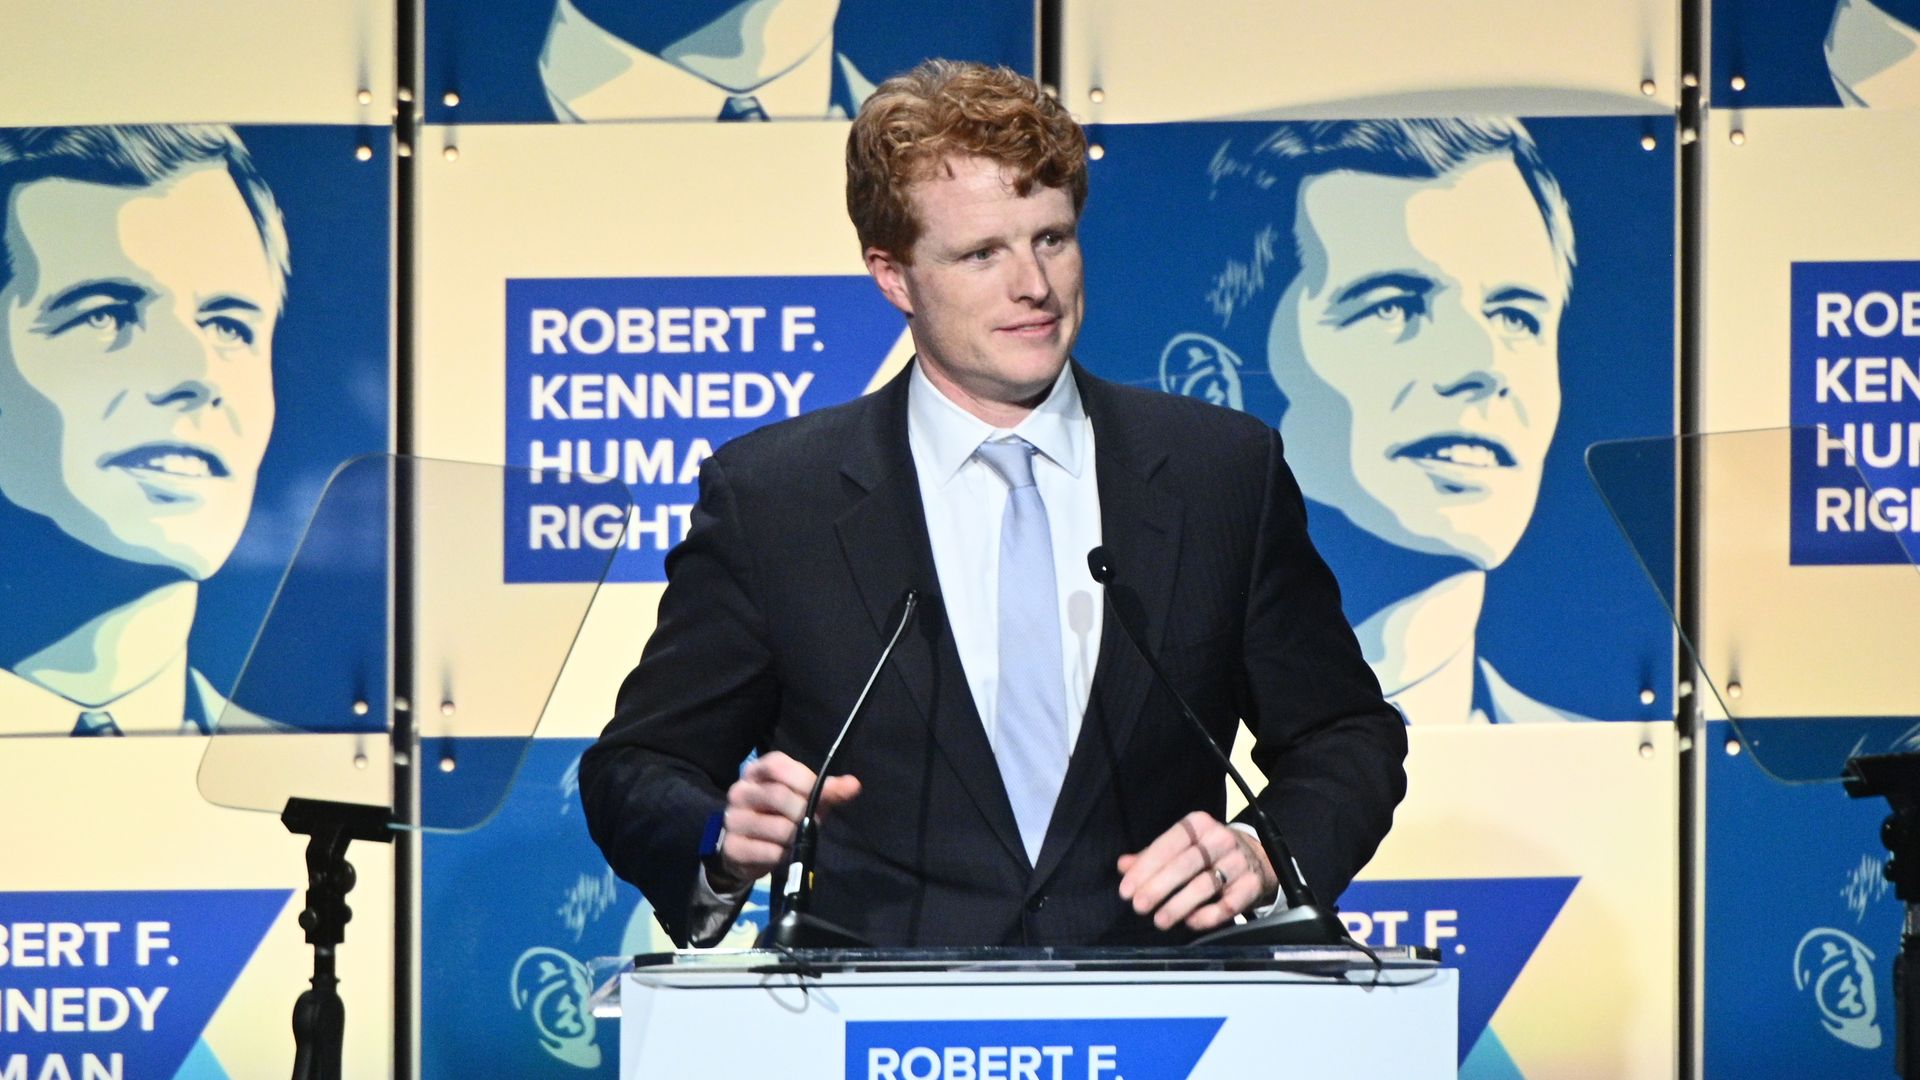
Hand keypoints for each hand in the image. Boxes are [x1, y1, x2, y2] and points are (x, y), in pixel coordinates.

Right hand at [715, 751, 860, 885]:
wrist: (746, 851)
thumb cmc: (779, 816)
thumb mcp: (803, 799)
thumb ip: (827, 791)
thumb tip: (854, 784)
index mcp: (756, 772)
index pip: (778, 766)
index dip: (805, 780)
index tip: (823, 796)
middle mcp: (739, 791)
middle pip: (778, 796)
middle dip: (804, 813)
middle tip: (814, 823)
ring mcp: (733, 819)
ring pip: (778, 827)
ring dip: (796, 838)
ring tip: (796, 840)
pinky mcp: (732, 847)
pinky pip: (770, 851)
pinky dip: (783, 855)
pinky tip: (782, 853)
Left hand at [1117, 811, 1278, 931]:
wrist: (1259, 857)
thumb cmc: (1211, 853)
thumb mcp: (1184, 846)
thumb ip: (1152, 856)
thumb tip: (1123, 866)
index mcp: (1199, 825)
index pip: (1168, 843)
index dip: (1145, 867)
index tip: (1126, 890)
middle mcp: (1220, 839)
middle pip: (1185, 864)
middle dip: (1158, 887)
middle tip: (1139, 906)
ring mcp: (1238, 862)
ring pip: (1204, 885)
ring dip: (1178, 905)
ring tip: (1160, 920)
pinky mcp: (1252, 885)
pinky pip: (1228, 904)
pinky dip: (1207, 915)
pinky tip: (1190, 922)